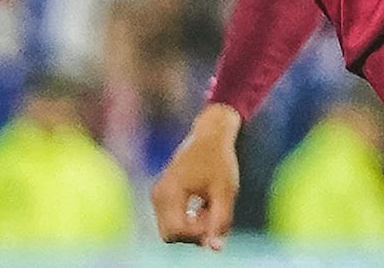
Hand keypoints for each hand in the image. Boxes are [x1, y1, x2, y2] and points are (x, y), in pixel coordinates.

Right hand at [151, 104, 242, 248]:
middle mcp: (158, 195)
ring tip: (211, 206)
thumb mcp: (225, 191)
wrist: (211, 134)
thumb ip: (220, 221)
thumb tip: (215, 249)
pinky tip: (205, 205)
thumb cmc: (220, 160)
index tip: (216, 220)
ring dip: (192, 227)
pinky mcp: (163, 195)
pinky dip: (189, 219)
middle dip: (193, 233)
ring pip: (171, 229)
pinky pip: (173, 219)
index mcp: (170, 192)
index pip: (176, 232)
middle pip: (171, 235)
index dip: (198, 234)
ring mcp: (158, 195)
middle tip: (213, 215)